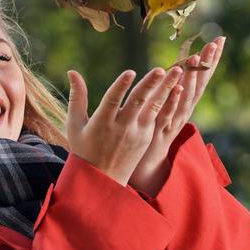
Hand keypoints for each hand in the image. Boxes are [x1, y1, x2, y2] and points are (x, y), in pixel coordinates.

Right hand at [65, 66, 182, 185]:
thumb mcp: (75, 125)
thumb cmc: (84, 148)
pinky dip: (168, 101)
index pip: (112, 101)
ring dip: (166, 89)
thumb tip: (72, 71)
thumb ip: (77, 97)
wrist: (103, 180)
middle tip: (162, 69)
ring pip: (154, 107)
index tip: (130, 71)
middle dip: (150, 84)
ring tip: (177, 72)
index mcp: (102, 123)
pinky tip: (177, 87)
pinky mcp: (146, 137)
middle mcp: (122, 128)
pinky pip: (158, 116)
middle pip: (138, 102)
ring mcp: (137, 133)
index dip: (121, 86)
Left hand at [129, 36, 225, 195]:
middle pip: (198, 85)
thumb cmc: (153, 133)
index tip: (219, 40)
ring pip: (185, 98)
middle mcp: (183, 112)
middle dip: (208, 64)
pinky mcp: (159, 132)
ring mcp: (173, 122)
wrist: (145, 167)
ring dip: (190, 79)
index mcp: (184, 104)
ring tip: (195, 59)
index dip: (210, 60)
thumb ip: (169, 89)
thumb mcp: (164, 106)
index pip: (200, 78)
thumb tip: (175, 70)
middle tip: (217, 43)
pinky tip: (176, 88)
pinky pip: (167, 114)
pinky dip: (173, 101)